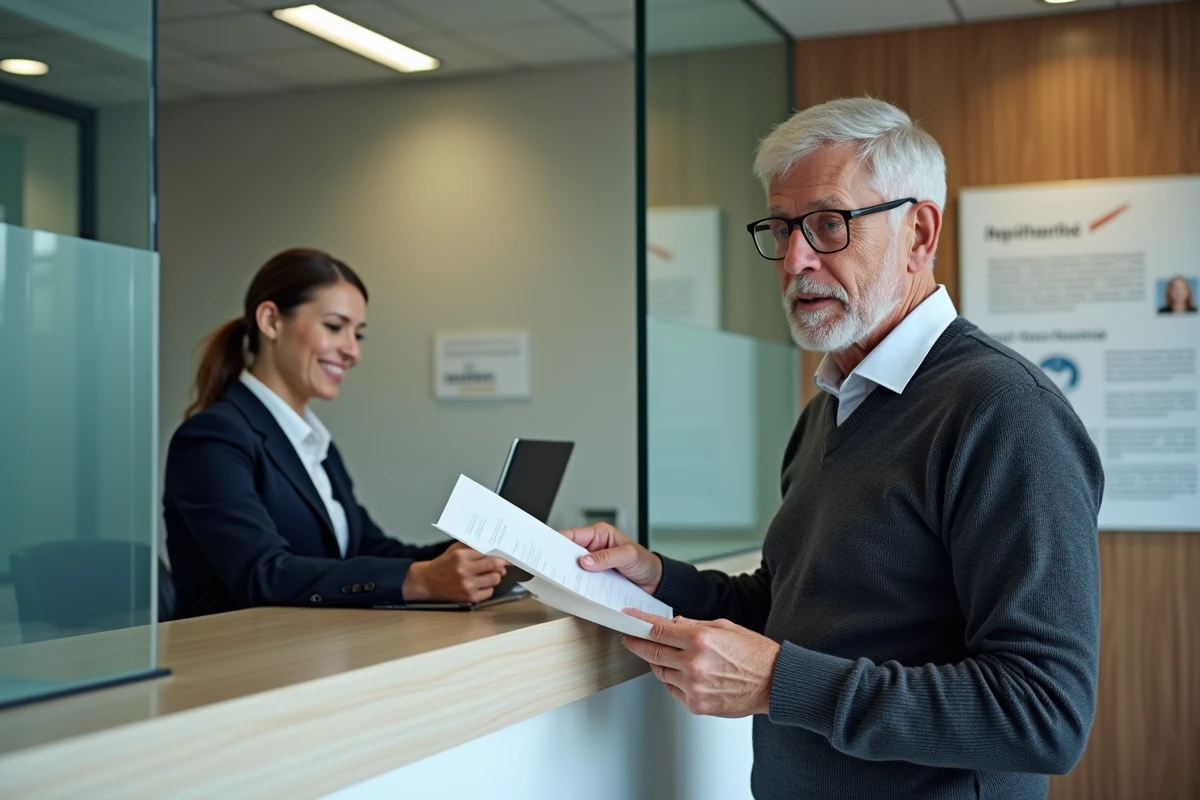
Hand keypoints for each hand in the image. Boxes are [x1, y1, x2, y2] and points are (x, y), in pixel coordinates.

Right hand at [403, 543, 506, 602]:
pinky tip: (481, 584)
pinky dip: (488, 588)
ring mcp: (468, 585)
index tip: (508, 555)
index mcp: (462, 556)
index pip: (488, 554)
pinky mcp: (469, 598)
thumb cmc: (442, 565)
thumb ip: (472, 546)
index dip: (500, 555)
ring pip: (495, 579)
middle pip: (495, 566)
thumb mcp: (454, 550)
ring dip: (495, 576)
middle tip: (504, 565)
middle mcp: (465, 571)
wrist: (427, 582)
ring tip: (488, 575)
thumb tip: (492, 546)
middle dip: (502, 565)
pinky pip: (489, 592)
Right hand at [559, 523, 662, 594]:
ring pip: (574, 569)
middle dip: (560, 560)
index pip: (572, 535)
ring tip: (563, 581)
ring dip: (569, 575)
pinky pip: (582, 582)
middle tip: (551, 568)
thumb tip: (586, 561)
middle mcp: (594, 548)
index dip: (557, 541)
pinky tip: (575, 591)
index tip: (548, 550)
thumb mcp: (628, 555)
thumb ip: (607, 557)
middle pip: (569, 552)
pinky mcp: (596, 579)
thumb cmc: (645, 562)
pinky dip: (579, 586)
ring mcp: (594, 564)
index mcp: (599, 534)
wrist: (655, 583)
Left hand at [621, 608, 779, 717]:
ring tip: (668, 655)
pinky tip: (684, 673)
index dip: (638, 623)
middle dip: (637, 643)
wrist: (774, 682)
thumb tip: (672, 625)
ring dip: (658, 662)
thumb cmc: (755, 654)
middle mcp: (694, 664)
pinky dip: (673, 680)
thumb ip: (693, 625)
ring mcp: (694, 687)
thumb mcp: (724, 627)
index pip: (657, 630)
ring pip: (661, 672)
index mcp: (700, 640)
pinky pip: (673, 690)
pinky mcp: (697, 704)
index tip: (628, 620)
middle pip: (652, 652)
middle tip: (630, 638)